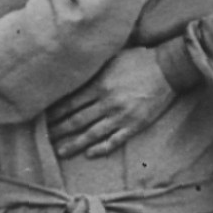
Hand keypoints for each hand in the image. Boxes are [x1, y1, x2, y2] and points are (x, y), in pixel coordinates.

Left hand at [44, 45, 177, 155]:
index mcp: (100, 85)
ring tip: (60, 152)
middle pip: (76, 120)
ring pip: (92, 134)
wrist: (169, 69)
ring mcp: (121, 116)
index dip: (55, 113)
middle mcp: (108, 103)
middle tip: (45, 138)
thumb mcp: (113, 59)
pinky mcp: (135, 125)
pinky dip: (101, 149)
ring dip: (74, 144)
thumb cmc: (140, 60)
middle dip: (59, 130)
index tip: (43, 119)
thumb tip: (74, 74)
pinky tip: (89, 154)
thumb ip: (94, 70)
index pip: (70, 103)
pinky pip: (115, 141)